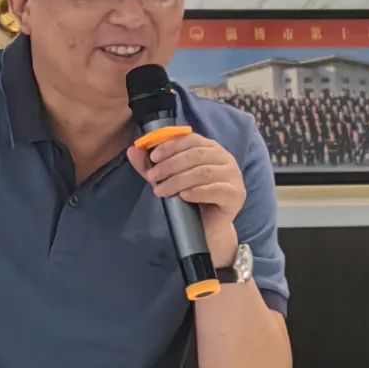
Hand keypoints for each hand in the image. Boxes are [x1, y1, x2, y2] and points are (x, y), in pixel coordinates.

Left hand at [127, 131, 244, 267]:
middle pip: (196, 155)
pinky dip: (198, 191)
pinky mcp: (236, 195)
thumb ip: (150, 165)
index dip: (171, 145)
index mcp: (210, 148)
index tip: (152, 156)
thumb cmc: (189, 198)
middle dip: (170, 165)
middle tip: (152, 177)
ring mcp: (233, 176)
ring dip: (178, 180)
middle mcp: (225, 158)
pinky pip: (216, 190)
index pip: (191, 139)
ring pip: (204, 172)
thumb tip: (132, 150)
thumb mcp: (166, 178)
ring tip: (161, 190)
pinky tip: (184, 196)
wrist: (207, 228)